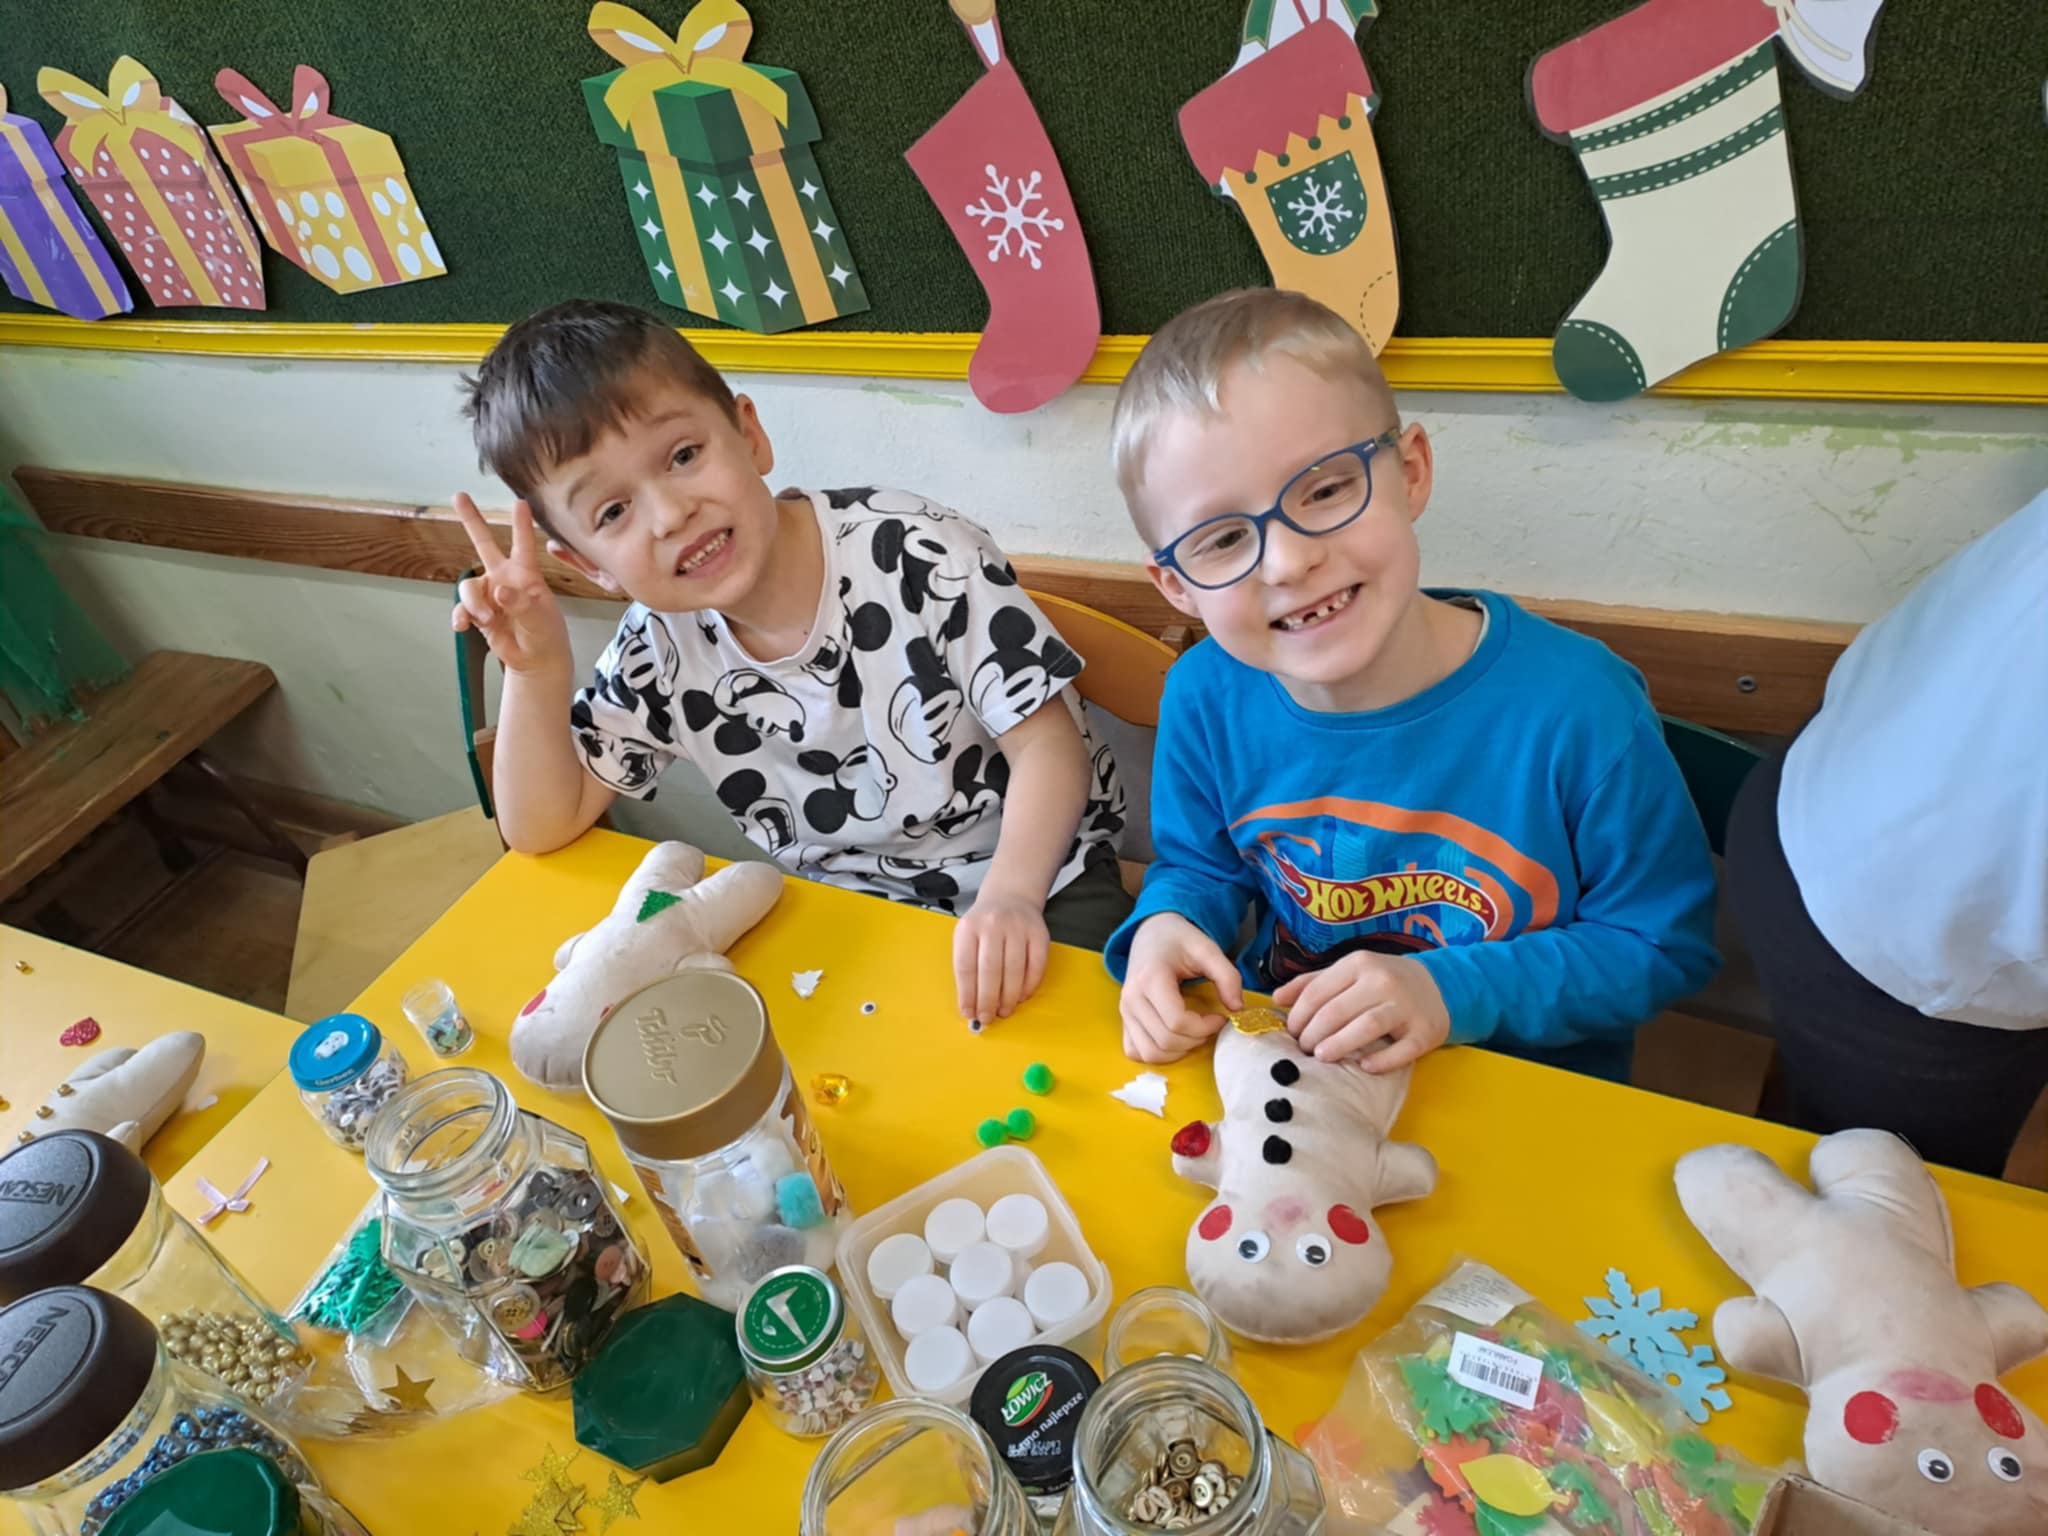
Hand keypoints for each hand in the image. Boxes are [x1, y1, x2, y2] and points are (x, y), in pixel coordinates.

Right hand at [450, 493, 571, 675]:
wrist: (535, 660)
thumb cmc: (546, 634)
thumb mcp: (539, 619)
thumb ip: (521, 604)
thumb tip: (499, 590)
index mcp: (526, 575)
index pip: (523, 544)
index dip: (521, 524)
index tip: (520, 502)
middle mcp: (504, 578)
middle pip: (484, 543)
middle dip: (471, 520)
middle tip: (459, 496)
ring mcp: (489, 594)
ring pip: (467, 585)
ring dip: (472, 603)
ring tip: (484, 619)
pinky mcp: (478, 612)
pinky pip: (461, 608)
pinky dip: (460, 616)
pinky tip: (462, 626)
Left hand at [953, 887, 1048, 1023]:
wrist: (1010, 896)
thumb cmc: (984, 925)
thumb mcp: (967, 936)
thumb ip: (968, 967)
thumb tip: (971, 1005)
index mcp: (968, 927)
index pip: (965, 966)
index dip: (967, 994)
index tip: (969, 1013)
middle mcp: (993, 924)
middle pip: (990, 970)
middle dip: (988, 1000)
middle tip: (987, 1018)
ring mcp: (1018, 927)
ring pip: (1014, 970)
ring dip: (1009, 997)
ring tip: (1004, 1011)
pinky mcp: (1039, 933)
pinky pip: (1036, 966)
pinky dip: (1029, 986)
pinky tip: (1021, 996)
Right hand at [1120, 913, 1241, 1063]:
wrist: (1151, 933)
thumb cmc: (1178, 940)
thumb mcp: (1207, 948)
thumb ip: (1227, 976)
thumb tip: (1237, 1008)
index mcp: (1150, 978)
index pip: (1177, 1021)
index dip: (1205, 1027)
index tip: (1220, 1016)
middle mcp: (1132, 998)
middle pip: (1166, 1040)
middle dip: (1196, 1039)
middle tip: (1209, 1025)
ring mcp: (1125, 1012)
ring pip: (1150, 1052)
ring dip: (1178, 1051)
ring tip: (1193, 1033)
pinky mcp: (1124, 1021)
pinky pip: (1136, 1051)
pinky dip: (1157, 1054)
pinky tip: (1174, 1040)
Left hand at [1274, 952, 1449, 1071]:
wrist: (1436, 985)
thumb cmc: (1381, 981)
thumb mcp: (1348, 972)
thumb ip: (1312, 983)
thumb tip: (1276, 998)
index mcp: (1359, 964)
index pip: (1317, 992)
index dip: (1298, 1016)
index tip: (1290, 1033)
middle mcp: (1383, 981)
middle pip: (1337, 1011)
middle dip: (1313, 1034)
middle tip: (1303, 1050)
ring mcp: (1406, 1006)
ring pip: (1366, 1026)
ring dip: (1339, 1045)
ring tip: (1322, 1057)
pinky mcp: (1426, 1031)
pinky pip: (1401, 1050)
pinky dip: (1381, 1061)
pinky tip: (1365, 1067)